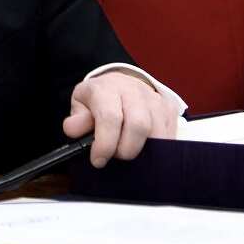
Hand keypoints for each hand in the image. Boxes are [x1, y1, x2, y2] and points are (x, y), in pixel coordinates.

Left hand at [62, 71, 178, 168]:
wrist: (120, 84)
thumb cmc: (99, 99)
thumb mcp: (81, 104)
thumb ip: (77, 119)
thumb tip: (73, 129)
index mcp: (107, 89)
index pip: (110, 117)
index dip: (105, 143)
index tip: (98, 160)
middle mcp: (134, 91)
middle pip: (138, 126)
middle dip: (125, 150)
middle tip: (115, 155)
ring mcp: (154, 99)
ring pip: (157, 133)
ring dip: (142, 151)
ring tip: (127, 150)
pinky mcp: (169, 109)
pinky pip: (169, 136)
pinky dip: (158, 149)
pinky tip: (143, 149)